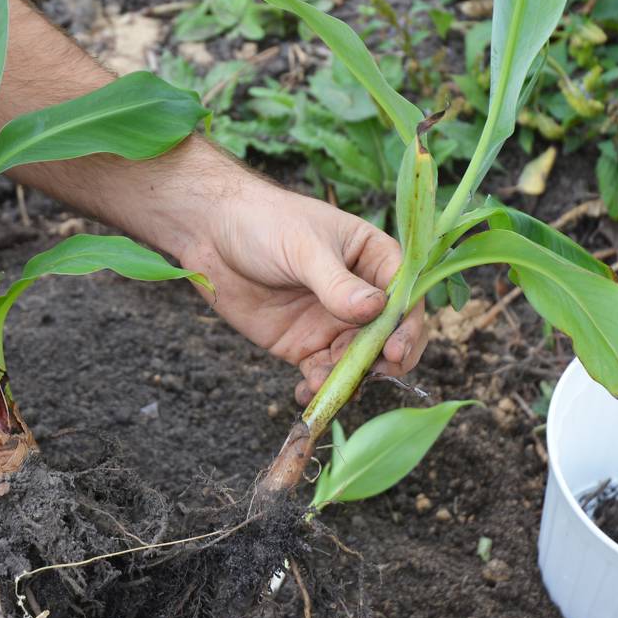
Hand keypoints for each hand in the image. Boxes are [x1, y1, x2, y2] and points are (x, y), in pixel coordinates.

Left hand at [181, 180, 427, 405]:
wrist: (210, 234)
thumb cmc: (264, 223)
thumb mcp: (304, 248)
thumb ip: (338, 283)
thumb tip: (376, 311)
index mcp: (372, 258)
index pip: (405, 295)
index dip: (407, 324)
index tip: (394, 349)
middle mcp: (360, 295)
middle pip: (388, 335)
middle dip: (384, 360)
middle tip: (372, 374)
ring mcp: (332, 322)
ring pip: (357, 361)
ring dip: (350, 378)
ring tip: (325, 382)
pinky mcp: (304, 345)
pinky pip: (322, 374)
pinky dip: (320, 389)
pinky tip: (308, 394)